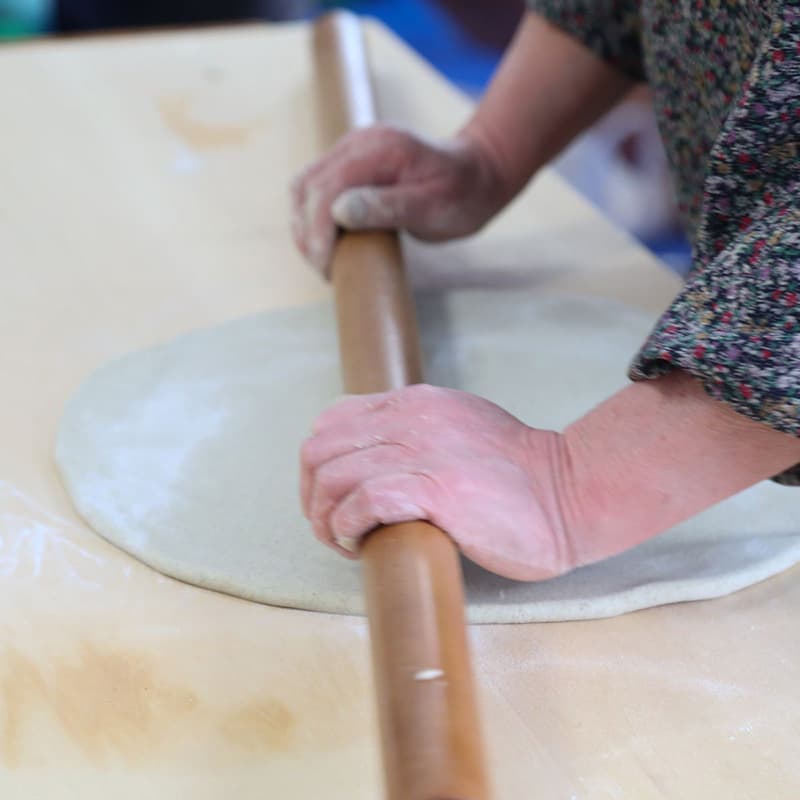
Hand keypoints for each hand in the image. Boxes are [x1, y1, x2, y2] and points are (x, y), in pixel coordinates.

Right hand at [290, 125, 506, 274]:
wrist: (478, 175)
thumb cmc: (463, 195)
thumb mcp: (433, 207)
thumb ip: (388, 206)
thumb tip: (339, 212)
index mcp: (382, 148)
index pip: (328, 185)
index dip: (317, 228)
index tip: (326, 264)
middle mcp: (360, 142)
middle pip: (308, 185)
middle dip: (307, 232)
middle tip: (325, 270)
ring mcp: (352, 150)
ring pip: (305, 186)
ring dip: (304, 226)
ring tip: (322, 261)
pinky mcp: (350, 164)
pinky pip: (316, 188)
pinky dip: (312, 218)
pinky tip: (325, 243)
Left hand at [300, 384, 576, 580]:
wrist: (570, 492)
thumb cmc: (517, 474)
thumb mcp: (460, 427)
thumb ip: (416, 432)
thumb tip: (371, 459)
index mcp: (413, 402)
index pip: (332, 420)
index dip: (318, 464)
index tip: (330, 499)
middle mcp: (411, 417)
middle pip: (320, 449)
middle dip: (311, 496)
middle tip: (331, 529)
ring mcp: (422, 450)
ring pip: (333, 477)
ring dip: (325, 519)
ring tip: (343, 542)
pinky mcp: (436, 489)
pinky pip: (364, 502)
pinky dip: (348, 528)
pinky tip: (360, 545)